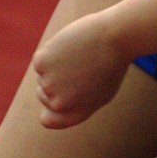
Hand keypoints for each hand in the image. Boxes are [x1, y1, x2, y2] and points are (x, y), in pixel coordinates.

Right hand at [32, 13, 132, 128]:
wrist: (116, 37)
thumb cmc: (112, 63)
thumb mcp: (100, 92)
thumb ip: (77, 102)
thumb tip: (56, 99)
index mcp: (75, 115)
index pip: (48, 119)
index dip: (50, 106)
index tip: (58, 93)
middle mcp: (59, 105)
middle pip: (43, 93)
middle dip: (55, 80)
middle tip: (79, 66)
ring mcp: (48, 85)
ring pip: (42, 74)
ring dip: (54, 64)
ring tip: (78, 55)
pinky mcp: (40, 64)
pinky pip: (40, 59)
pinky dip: (51, 51)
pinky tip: (69, 46)